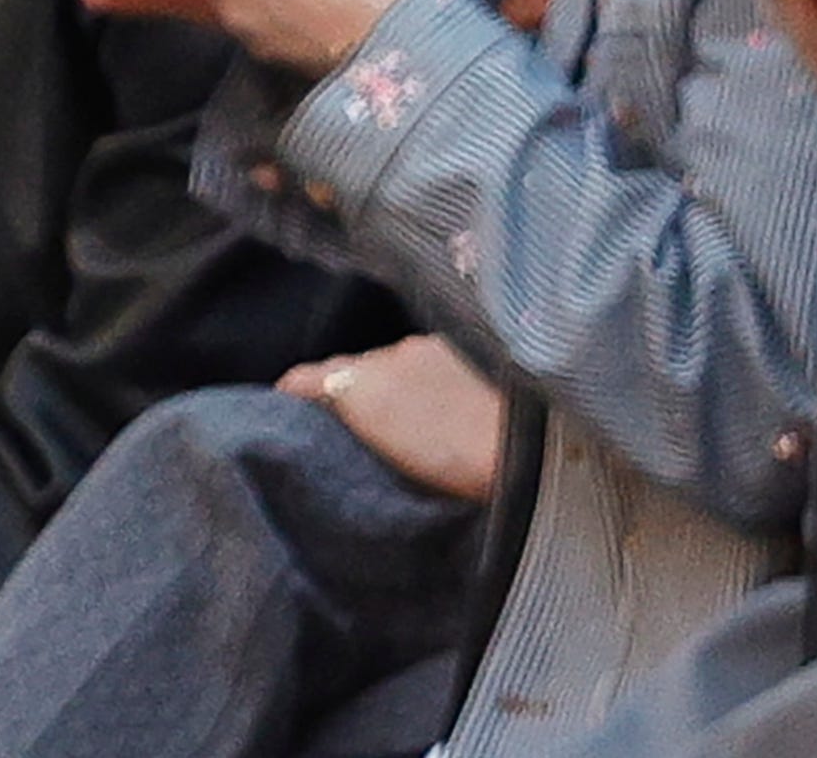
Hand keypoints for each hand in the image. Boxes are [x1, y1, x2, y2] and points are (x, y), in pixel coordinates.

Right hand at [280, 335, 504, 501]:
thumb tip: (330, 411)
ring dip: (387, 382)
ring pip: (387, 361)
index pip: (305, 378)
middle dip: (346, 389)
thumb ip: (354, 431)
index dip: (294, 392)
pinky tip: (438, 401)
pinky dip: (420, 375)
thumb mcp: (390, 467)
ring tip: (403, 417)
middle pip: (349, 368)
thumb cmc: (461, 472)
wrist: (529, 450)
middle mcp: (384, 356)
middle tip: (353, 425)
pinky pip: (421, 356)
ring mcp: (422, 347)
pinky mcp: (457, 345)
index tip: (287, 410)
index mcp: (358, 388)